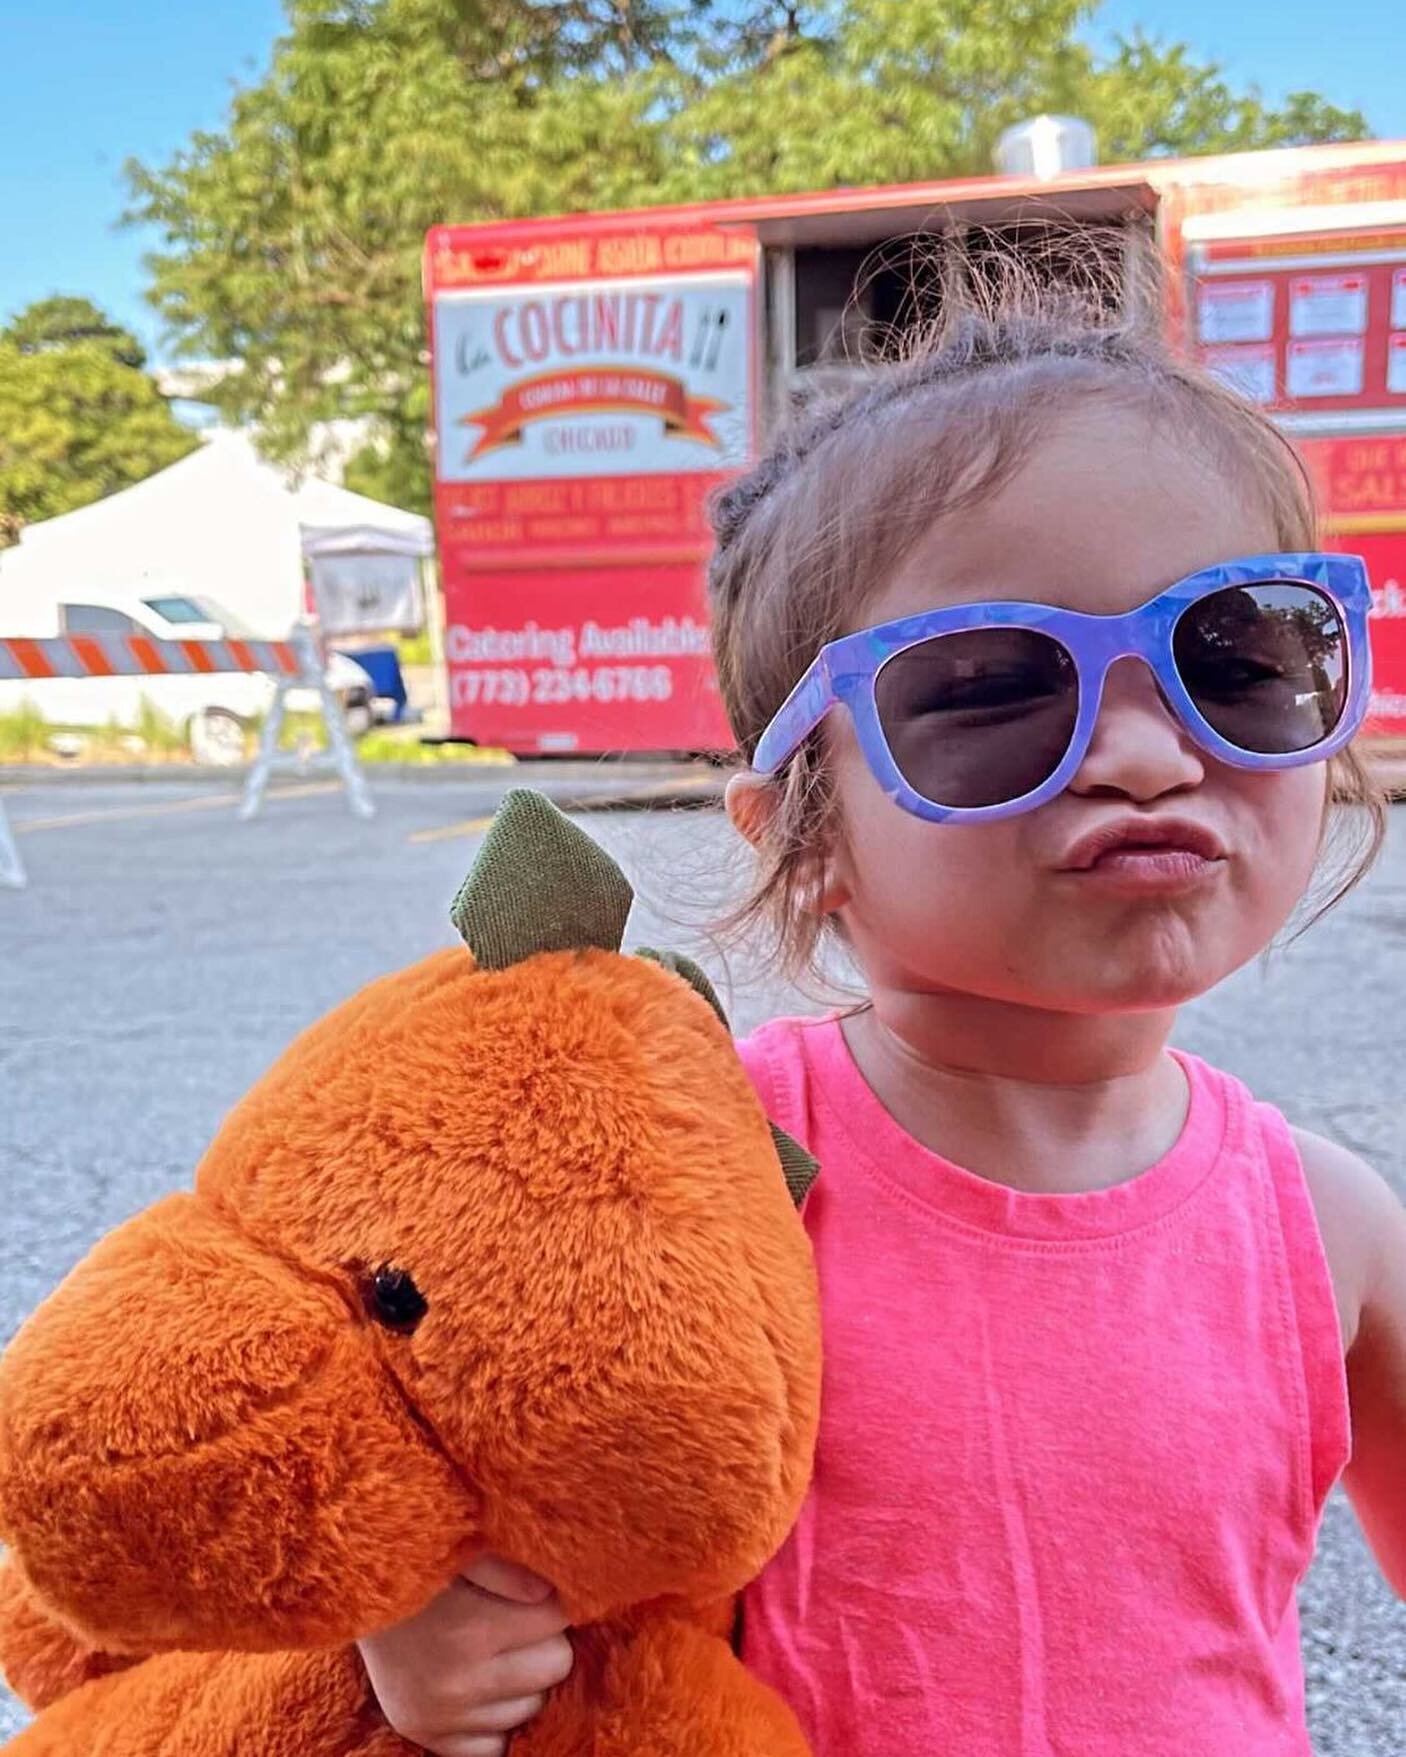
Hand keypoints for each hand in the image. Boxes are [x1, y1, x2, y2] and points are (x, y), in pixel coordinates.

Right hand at [358, 1554, 572, 1755]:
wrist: (346, 1591)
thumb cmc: (414, 1560)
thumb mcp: (459, 1547)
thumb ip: (507, 1567)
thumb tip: (550, 1595)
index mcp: (470, 1630)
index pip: (559, 1618)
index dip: (554, 1598)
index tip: (538, 1587)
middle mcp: (457, 1684)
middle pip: (555, 1666)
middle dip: (545, 1639)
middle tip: (516, 1618)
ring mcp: (441, 1718)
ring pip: (531, 1706)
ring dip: (522, 1678)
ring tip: (491, 1647)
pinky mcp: (429, 1737)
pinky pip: (496, 1744)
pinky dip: (494, 1717)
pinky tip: (476, 1682)